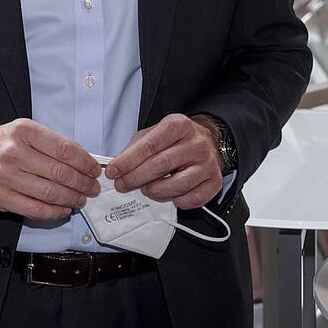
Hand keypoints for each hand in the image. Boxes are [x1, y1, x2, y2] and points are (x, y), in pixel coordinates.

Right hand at [0, 118, 99, 219]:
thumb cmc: (4, 144)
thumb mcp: (26, 131)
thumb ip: (53, 143)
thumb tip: (84, 159)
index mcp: (24, 132)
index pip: (64, 149)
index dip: (85, 162)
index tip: (94, 170)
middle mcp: (14, 152)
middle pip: (60, 173)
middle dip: (83, 183)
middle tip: (92, 188)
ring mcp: (6, 176)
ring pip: (50, 193)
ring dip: (72, 199)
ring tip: (80, 199)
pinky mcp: (1, 196)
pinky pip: (35, 209)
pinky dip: (54, 212)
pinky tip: (63, 209)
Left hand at [105, 113, 221, 208]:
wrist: (205, 141)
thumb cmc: (175, 139)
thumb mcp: (153, 134)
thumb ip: (135, 148)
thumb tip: (117, 166)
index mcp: (178, 126)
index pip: (149, 145)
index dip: (128, 161)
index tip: (113, 171)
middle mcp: (195, 143)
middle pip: (160, 165)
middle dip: (135, 178)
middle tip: (122, 184)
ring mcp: (207, 163)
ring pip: (177, 184)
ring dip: (155, 191)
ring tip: (146, 189)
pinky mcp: (215, 182)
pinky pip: (193, 199)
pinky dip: (177, 201)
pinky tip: (169, 195)